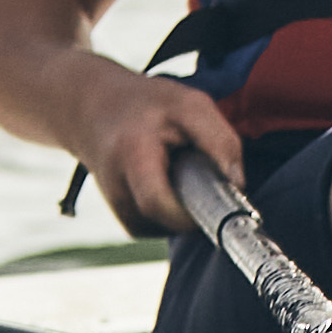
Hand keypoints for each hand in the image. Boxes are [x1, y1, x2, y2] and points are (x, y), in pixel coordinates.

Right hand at [73, 69, 251, 237]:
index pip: (154, 203)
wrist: (92, 108)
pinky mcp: (121, 214)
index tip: (212, 204)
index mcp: (132, 155)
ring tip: (180, 174)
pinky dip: (171, 212)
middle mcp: (116, 186)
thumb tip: (238, 184)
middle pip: (160, 222)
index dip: (187, 215)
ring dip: (182, 210)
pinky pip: (156, 227)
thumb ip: (220, 141)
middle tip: (202, 181)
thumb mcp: (191, 106)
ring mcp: (115, 204)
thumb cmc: (148, 104)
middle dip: (191, 211)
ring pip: (161, 228)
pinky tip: (170, 184)